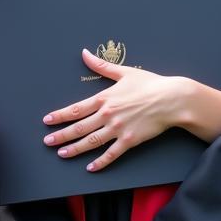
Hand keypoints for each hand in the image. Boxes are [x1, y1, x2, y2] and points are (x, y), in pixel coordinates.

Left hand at [42, 50, 194, 171]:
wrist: (173, 99)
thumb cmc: (150, 84)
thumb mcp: (124, 72)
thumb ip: (101, 66)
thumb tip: (84, 53)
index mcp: (104, 98)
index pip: (76, 109)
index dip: (60, 116)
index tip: (47, 121)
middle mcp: (108, 114)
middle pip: (79, 127)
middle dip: (61, 135)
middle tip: (47, 142)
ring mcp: (118, 129)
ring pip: (91, 142)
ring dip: (74, 149)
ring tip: (61, 154)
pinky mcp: (130, 140)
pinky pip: (111, 154)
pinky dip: (100, 162)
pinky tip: (90, 167)